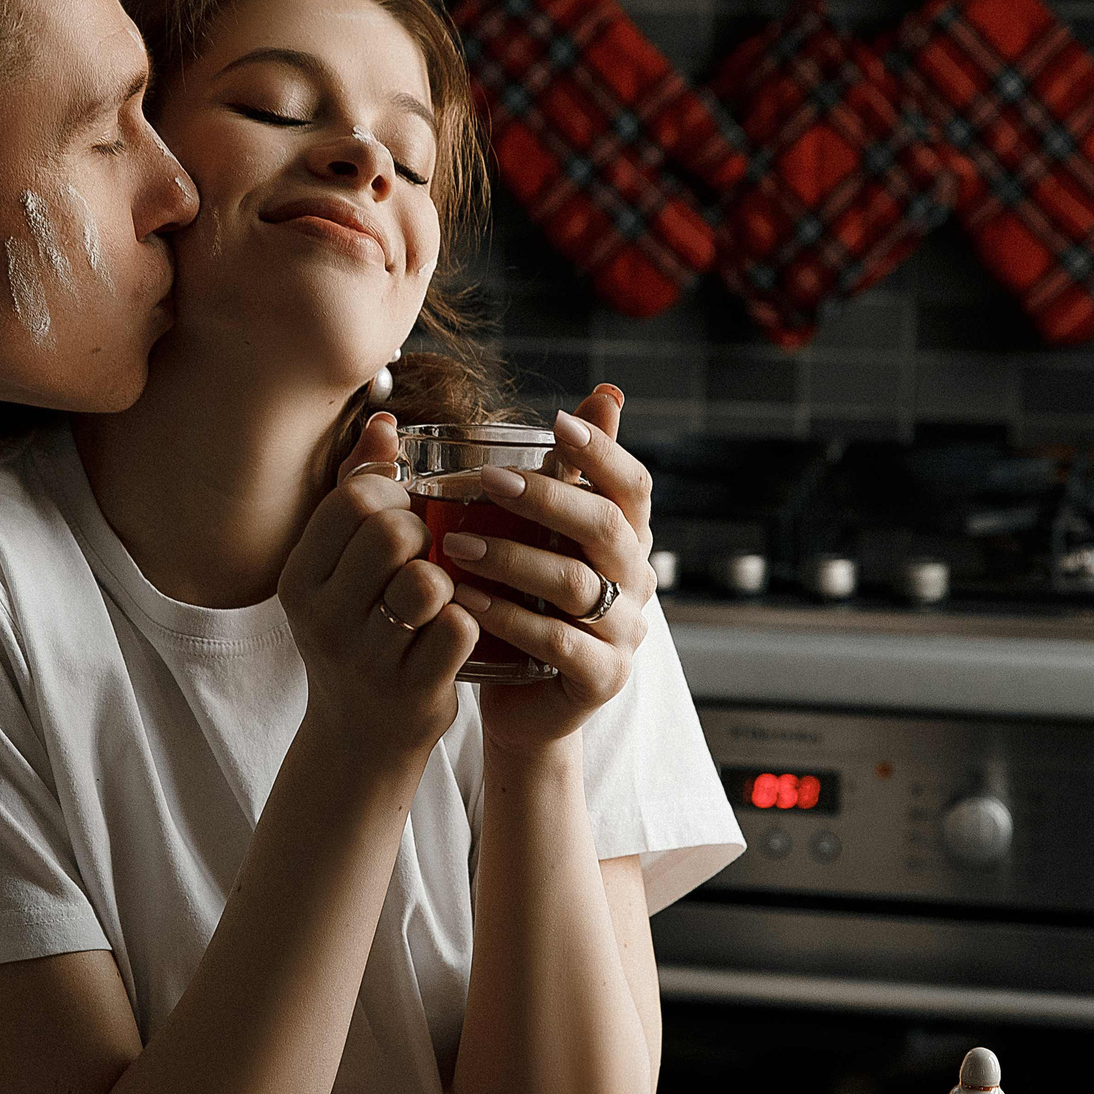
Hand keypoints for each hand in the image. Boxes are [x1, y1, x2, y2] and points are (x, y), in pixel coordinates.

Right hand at [278, 412, 477, 763]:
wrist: (358, 740)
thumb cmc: (358, 634)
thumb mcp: (337, 571)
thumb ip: (358, 493)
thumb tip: (386, 422)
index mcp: (299, 578)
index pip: (352, 501)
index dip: (393, 497)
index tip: (402, 517)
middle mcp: (321, 617)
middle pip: (392, 532)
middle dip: (423, 533)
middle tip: (427, 554)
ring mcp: (365, 657)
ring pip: (428, 580)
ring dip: (448, 579)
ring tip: (441, 593)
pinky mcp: (411, 691)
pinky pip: (460, 628)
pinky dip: (469, 622)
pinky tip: (458, 630)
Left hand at [440, 386, 654, 756]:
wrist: (522, 702)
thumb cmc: (525, 603)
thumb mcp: (536, 537)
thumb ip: (557, 473)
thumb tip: (596, 391)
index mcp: (625, 538)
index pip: (633, 484)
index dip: (603, 451)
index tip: (557, 422)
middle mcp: (636, 580)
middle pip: (607, 528)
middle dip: (547, 498)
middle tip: (487, 479)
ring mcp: (625, 632)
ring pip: (576, 585)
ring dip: (513, 559)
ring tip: (457, 545)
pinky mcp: (602, 678)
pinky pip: (557, 644)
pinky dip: (507, 618)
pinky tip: (463, 600)